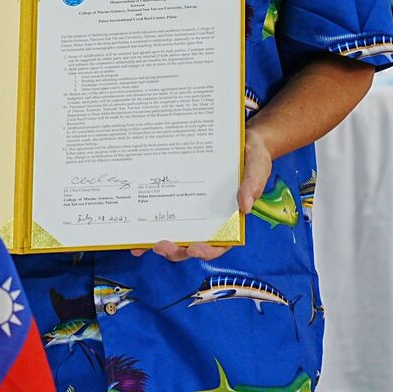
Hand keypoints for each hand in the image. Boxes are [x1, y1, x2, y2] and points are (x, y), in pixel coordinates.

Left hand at [145, 129, 272, 263]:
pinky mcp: (178, 201)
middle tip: (161, 245)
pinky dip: (149, 225)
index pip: (220, 244)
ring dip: (159, 244)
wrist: (238, 140)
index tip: (195, 249)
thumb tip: (244, 208)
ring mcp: (192, 213)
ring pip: (176, 236)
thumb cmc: (251, 156)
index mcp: (230, 220)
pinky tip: (134, 227)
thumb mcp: (258, 166)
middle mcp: (209, 221)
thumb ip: (253, 184)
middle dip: (176, 250)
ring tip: (141, 245)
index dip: (207, 251)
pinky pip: (164, 215)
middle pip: (192, 245)